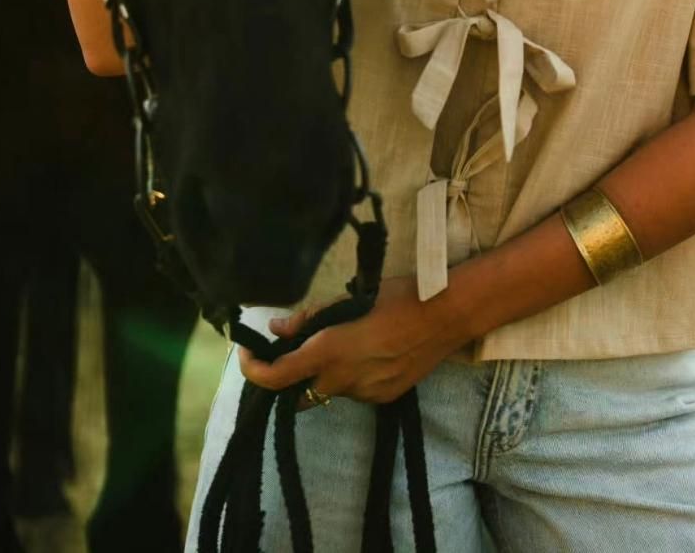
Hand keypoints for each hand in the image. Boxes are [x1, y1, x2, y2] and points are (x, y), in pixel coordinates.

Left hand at [238, 275, 468, 408]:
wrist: (447, 316)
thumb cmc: (398, 296)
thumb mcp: (351, 298)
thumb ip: (311, 318)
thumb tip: (277, 329)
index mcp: (330, 351)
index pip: (276, 376)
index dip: (253, 369)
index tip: (247, 354)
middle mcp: (343, 380)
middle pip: (300, 389)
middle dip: (293, 372)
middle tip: (298, 346)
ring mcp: (364, 394)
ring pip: (328, 389)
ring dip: (325, 371)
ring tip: (347, 339)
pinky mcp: (383, 398)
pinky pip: (354, 390)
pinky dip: (351, 375)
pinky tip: (371, 350)